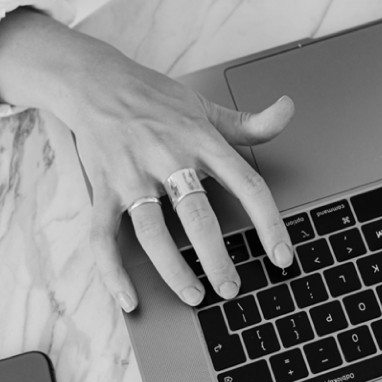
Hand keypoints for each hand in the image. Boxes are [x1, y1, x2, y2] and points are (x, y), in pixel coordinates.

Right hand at [0, 9, 294, 312]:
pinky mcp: (103, 189)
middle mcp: (168, 158)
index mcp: (201, 139)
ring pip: (152, 230)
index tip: (282, 255)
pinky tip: (130, 299)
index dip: (268, 222)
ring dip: (173, 269)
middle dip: (216, 257)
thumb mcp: (204, 107)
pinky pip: (104, 236)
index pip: (246, 183)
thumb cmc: (154, 99)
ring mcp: (132, 175)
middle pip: (197, 213)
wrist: (94, 82)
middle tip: (233, 288)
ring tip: (194, 296)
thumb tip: (287, 110)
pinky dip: (113, 271)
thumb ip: (248, 123)